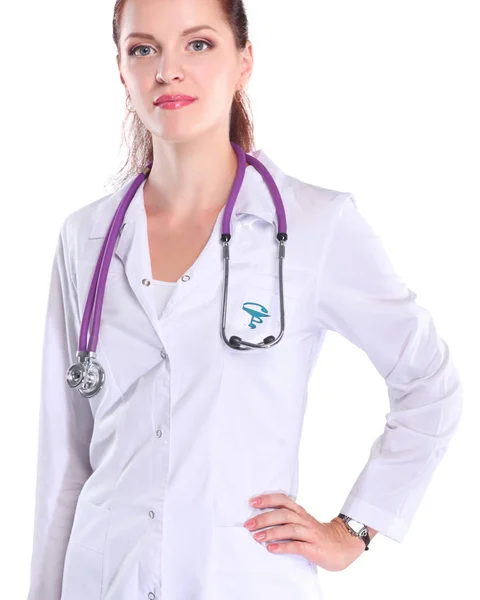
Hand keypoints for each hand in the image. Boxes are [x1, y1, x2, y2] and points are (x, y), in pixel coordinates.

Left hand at [243, 492, 365, 571]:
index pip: (283, 500)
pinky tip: (271, 549)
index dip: (267, 499)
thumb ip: (286, 520)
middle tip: (248, 524)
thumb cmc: (317, 535)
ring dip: (272, 532)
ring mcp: (310, 534)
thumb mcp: (302, 523)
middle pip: (283, 514)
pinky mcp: (314, 548)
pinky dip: (283, 546)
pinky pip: (297, 546)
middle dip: (264, 518)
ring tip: (257, 537)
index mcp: (300, 512)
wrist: (343, 546)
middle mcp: (304, 520)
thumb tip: (261, 519)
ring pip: (290, 528)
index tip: (252, 502)